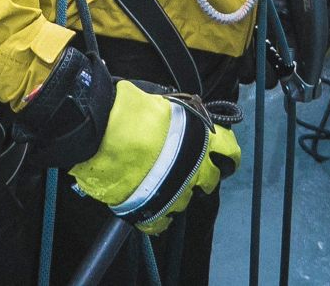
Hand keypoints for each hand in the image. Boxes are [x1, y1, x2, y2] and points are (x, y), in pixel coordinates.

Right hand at [12, 50, 241, 233]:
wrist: (100, 131)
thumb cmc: (129, 110)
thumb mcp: (163, 104)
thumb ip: (180, 116)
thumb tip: (184, 116)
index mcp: (200, 139)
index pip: (229, 150)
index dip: (227, 154)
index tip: (224, 157)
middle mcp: (194, 169)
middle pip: (210, 180)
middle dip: (202, 176)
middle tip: (186, 170)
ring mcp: (175, 193)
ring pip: (185, 201)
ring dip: (176, 194)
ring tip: (158, 184)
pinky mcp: (152, 212)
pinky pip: (161, 224)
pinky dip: (156, 219)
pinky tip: (148, 209)